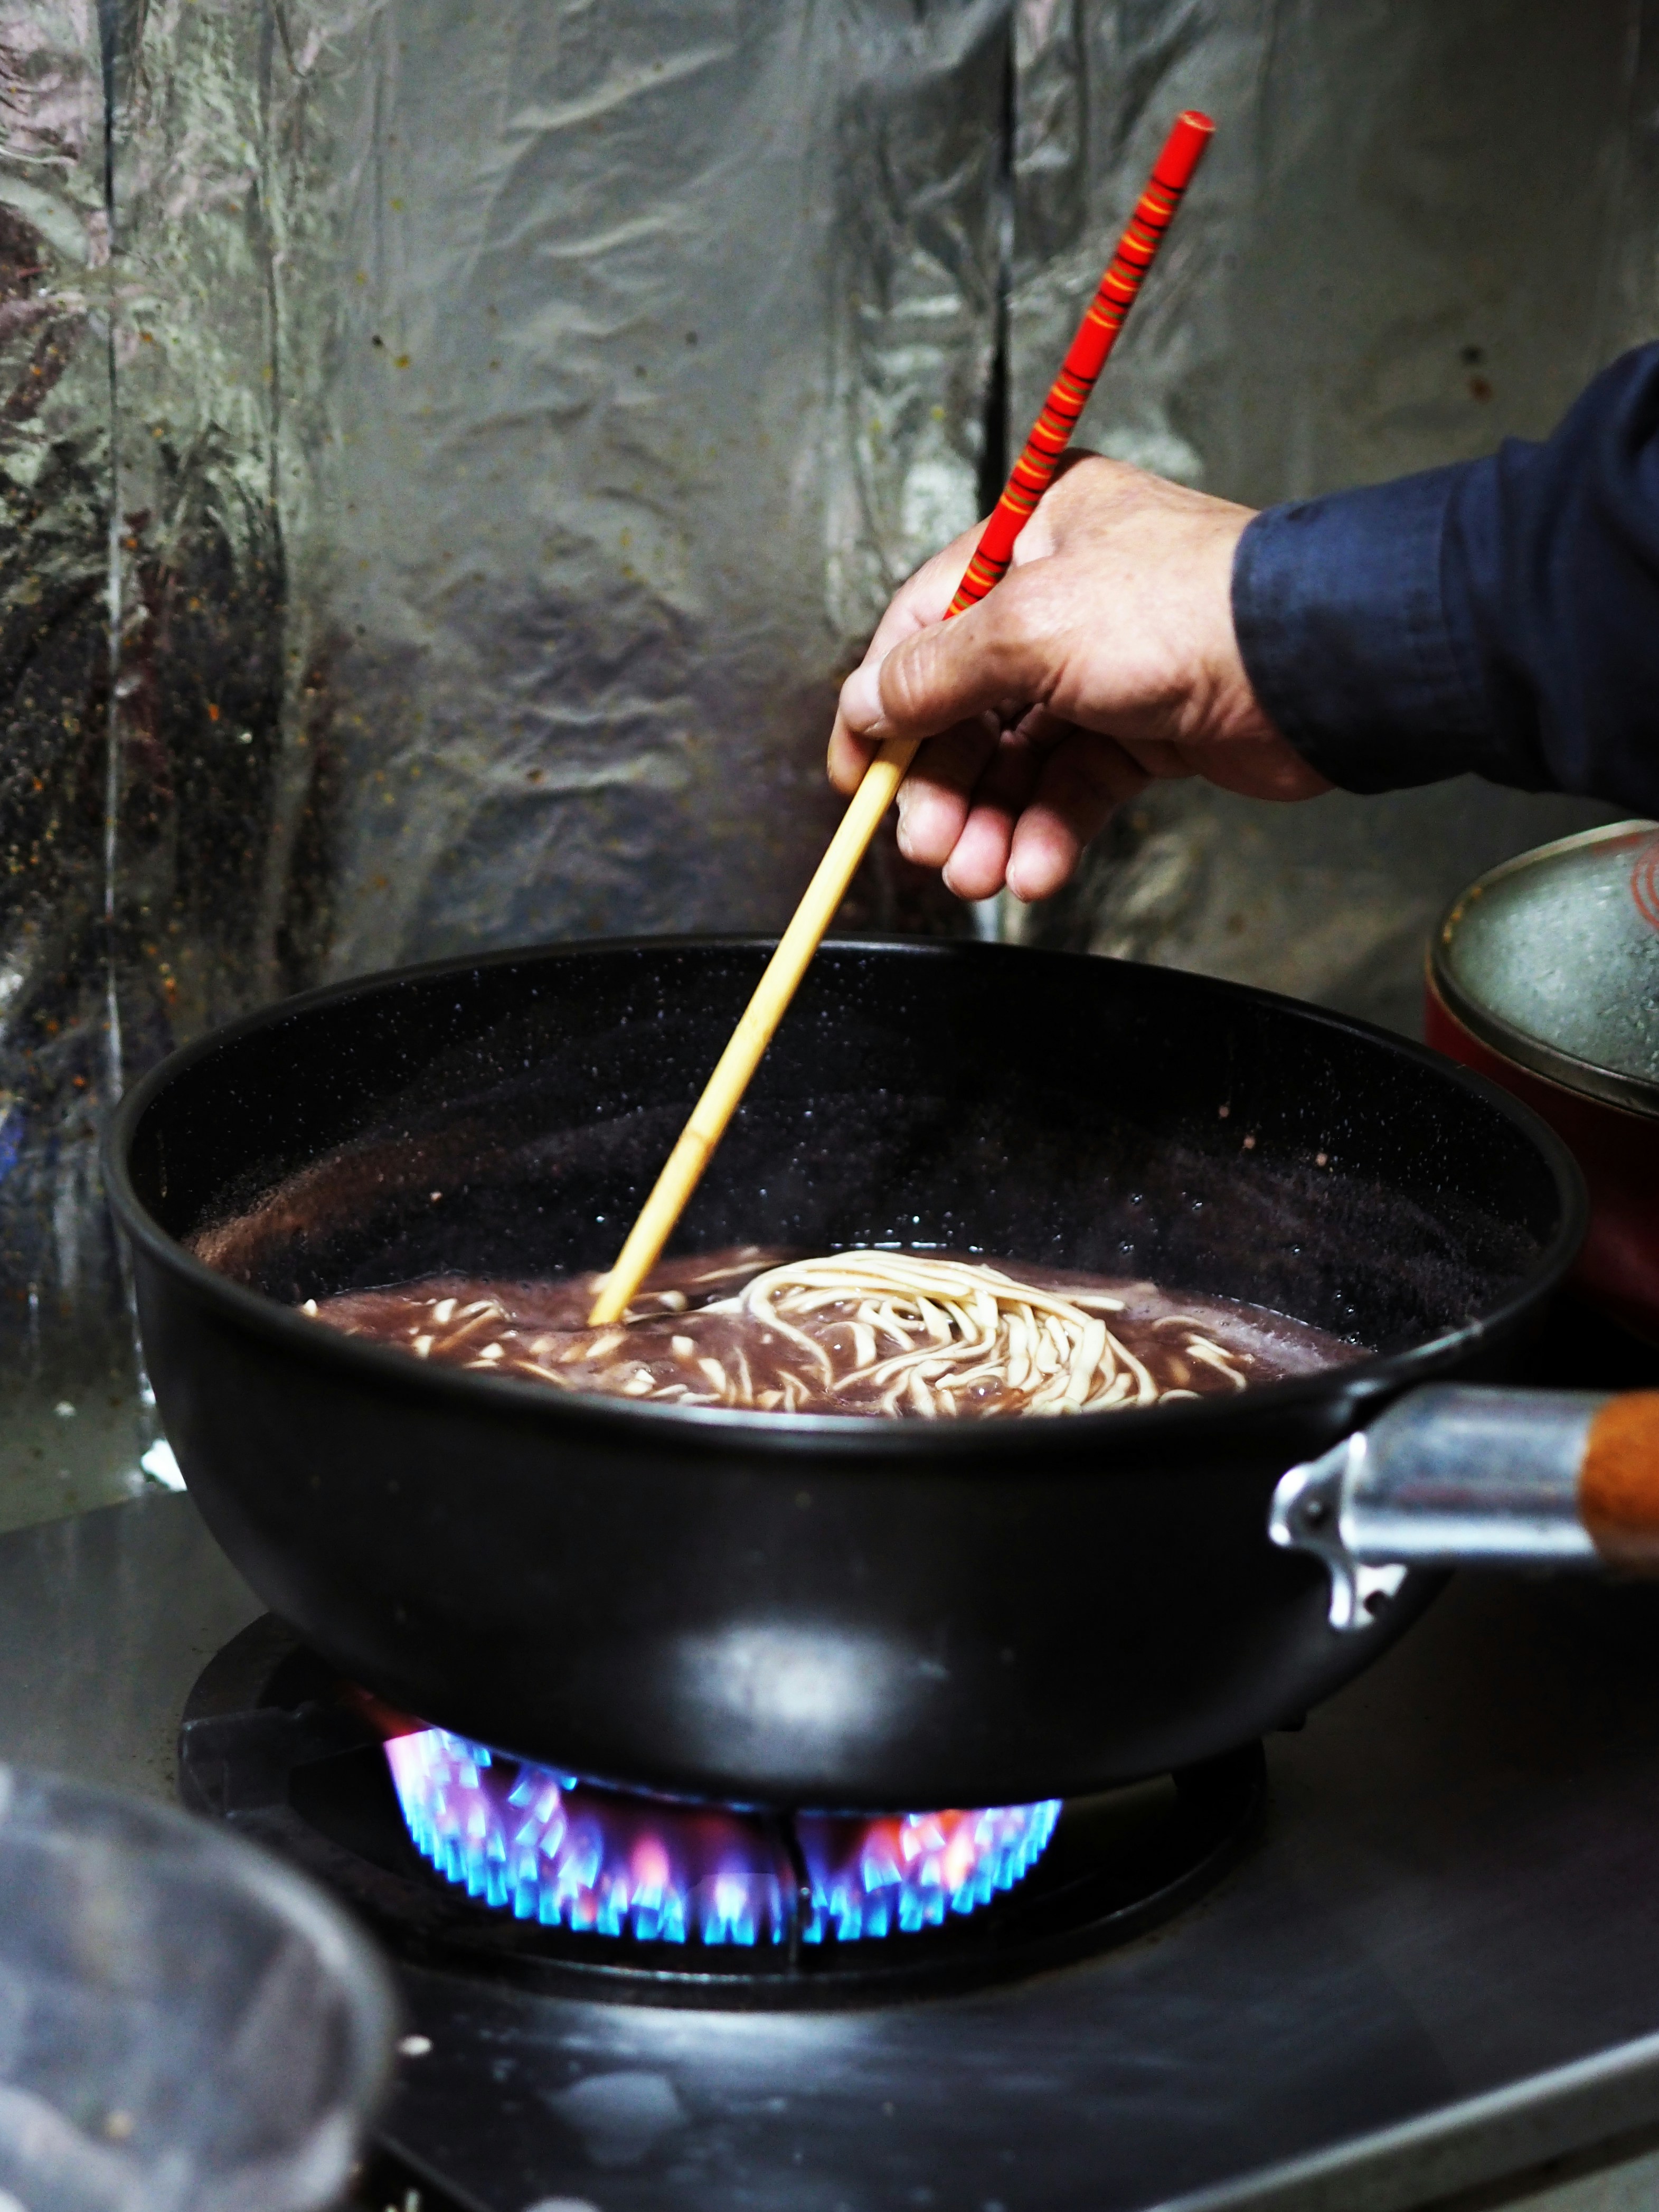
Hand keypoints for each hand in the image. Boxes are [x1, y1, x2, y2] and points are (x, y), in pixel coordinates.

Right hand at [827, 455, 1328, 902]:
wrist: (1316, 667)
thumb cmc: (1189, 610)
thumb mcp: (1029, 628)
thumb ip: (935, 672)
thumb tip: (864, 704)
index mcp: (1032, 537)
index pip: (925, 627)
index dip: (882, 708)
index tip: (857, 779)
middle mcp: (1065, 597)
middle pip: (966, 705)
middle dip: (942, 786)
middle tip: (928, 847)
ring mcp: (1106, 667)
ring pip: (1016, 758)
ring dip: (989, 822)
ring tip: (978, 874)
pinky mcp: (1145, 730)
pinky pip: (1072, 788)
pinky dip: (1047, 831)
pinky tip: (1034, 868)